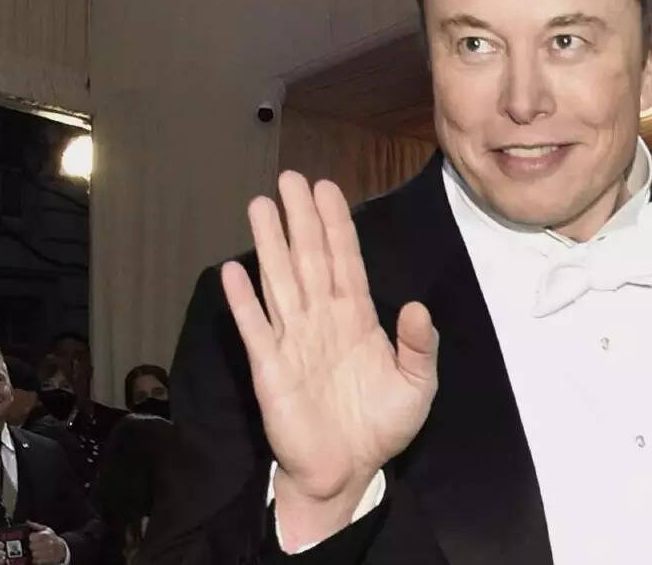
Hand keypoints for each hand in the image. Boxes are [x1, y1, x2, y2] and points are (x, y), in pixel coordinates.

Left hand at [26, 523, 66, 564]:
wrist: (61, 549)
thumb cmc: (52, 539)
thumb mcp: (47, 530)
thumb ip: (36, 526)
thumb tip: (27, 523)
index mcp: (47, 535)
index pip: (32, 536)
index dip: (31, 537)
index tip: (32, 538)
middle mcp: (48, 544)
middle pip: (32, 546)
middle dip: (32, 546)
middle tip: (35, 545)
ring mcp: (48, 553)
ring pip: (34, 554)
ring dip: (34, 553)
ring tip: (37, 550)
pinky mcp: (47, 560)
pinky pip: (36, 561)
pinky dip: (36, 559)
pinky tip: (39, 556)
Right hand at [223, 172, 439, 548]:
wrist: (347, 472)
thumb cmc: (381, 426)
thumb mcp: (417, 386)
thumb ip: (419, 347)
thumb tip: (417, 307)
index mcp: (358, 318)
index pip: (346, 260)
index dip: (337, 224)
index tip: (327, 189)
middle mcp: (323, 320)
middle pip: (310, 259)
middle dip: (301, 218)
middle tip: (290, 178)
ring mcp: (294, 341)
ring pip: (280, 281)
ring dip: (269, 245)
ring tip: (260, 206)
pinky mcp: (271, 368)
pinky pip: (255, 328)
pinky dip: (243, 302)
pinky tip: (232, 272)